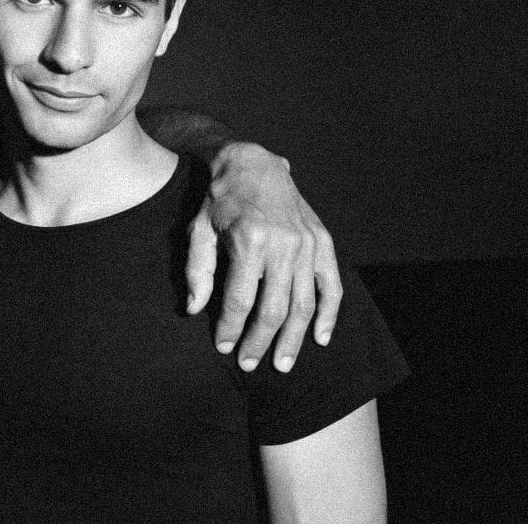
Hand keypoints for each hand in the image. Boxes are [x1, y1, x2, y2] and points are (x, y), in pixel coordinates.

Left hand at [184, 142, 341, 371]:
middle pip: (273, 309)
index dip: (230, 328)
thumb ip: (199, 271)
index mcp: (249, 241)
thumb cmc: (219, 201)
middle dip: (260, 342)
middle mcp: (283, 244)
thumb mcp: (198, 231)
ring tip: (281, 363)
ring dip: (293, 339)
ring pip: (303, 304)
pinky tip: (319, 338)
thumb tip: (195, 309)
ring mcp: (307, 244)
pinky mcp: (323, 242)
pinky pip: (332, 286)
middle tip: (249, 364)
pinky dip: (328, 314)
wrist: (252, 164)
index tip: (223, 347)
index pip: (239, 300)